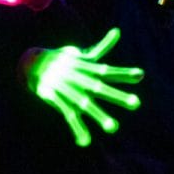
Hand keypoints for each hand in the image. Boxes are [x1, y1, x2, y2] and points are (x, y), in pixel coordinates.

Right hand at [22, 28, 143, 147]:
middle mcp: (80, 79)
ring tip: (113, 128)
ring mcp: (68, 90)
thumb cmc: (64, 61)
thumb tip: (117, 31)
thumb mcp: (84, 56)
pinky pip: (69, 116)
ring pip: (85, 104)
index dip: (124, 73)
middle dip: (118, 95)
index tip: (141, 75)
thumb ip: (102, 47)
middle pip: (100, 88)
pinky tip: (84, 142)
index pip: (109, 71)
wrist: (32, 63)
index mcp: (88, 70)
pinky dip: (77, 129)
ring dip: (99, 116)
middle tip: (136, 104)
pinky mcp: (56, 100)